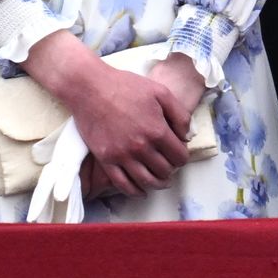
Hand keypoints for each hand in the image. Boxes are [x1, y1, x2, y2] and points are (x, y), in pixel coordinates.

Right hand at [59, 58, 191, 198]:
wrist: (91, 88)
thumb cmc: (127, 86)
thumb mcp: (161, 92)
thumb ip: (179, 115)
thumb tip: (186, 137)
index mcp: (157, 131)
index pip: (179, 156)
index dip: (182, 157)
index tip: (179, 155)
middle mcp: (141, 147)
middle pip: (164, 170)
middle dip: (171, 170)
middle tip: (170, 166)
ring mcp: (122, 155)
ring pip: (146, 181)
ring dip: (157, 184)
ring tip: (161, 182)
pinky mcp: (105, 159)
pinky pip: (122, 183)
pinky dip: (134, 191)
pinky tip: (141, 191)